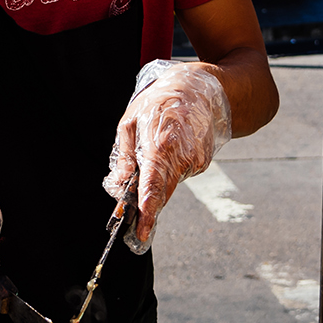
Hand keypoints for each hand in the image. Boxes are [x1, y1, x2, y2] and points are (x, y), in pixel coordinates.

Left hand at [103, 61, 232, 251]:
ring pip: (170, 184)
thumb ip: (124, 157)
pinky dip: (171, 169)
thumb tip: (118, 186)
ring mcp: (196, 160)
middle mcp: (182, 156)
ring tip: (155, 151)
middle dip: (148, 205)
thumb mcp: (131, 122)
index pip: (153, 186)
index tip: (141, 232)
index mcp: (161, 144)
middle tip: (135, 215)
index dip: (146, 212)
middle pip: (162, 192)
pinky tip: (170, 149)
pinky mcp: (203, 162)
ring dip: (159, 180)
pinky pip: (180, 175)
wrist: (204, 90)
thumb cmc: (161, 101)